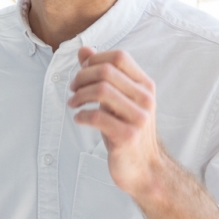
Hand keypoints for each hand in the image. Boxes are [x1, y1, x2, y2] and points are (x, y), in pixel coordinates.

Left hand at [69, 45, 169, 197]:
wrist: (144, 169)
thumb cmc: (127, 130)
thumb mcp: (117, 100)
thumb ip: (103, 75)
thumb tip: (84, 50)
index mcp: (145, 86)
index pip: (120, 56)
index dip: (95, 60)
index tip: (83, 73)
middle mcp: (145, 99)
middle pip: (107, 71)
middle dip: (82, 77)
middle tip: (73, 89)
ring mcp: (138, 118)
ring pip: (101, 90)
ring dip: (80, 95)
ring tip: (73, 103)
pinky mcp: (127, 136)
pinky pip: (97, 117)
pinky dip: (82, 115)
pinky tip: (79, 119)